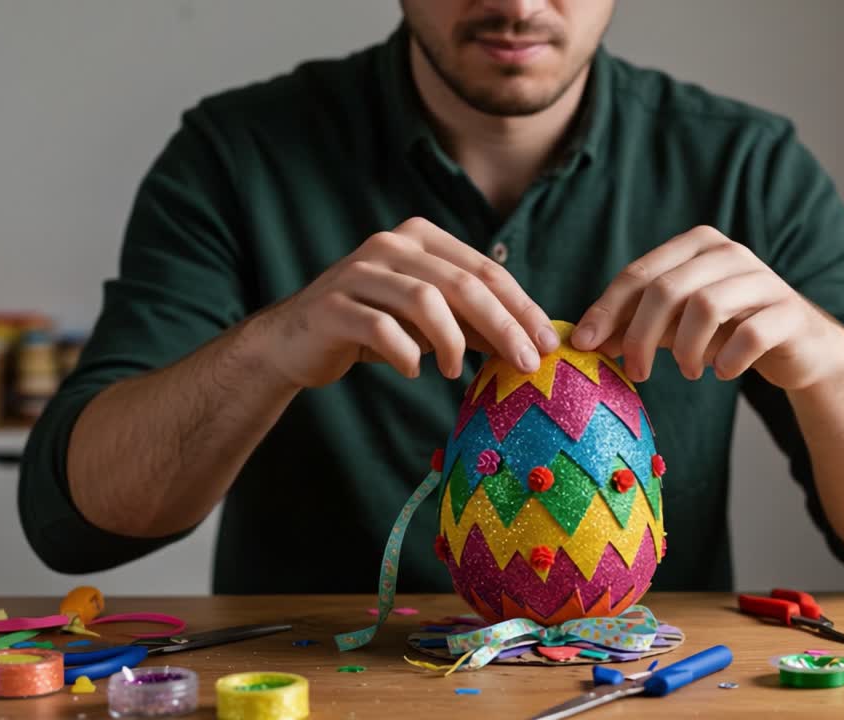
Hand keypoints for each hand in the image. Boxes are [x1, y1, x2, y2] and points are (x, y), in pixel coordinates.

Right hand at [259, 217, 559, 388]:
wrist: (295, 341)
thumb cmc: (372, 328)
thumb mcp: (429, 322)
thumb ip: (472, 322)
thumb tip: (531, 343)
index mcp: (419, 238)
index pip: (484, 270)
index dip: (520, 307)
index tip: (548, 343)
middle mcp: (390, 245)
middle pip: (462, 284)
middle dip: (502, 326)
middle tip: (525, 363)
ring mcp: (359, 272)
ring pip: (425, 300)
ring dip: (452, 341)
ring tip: (457, 372)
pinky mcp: (333, 305)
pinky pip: (381, 327)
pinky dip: (405, 352)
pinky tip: (415, 370)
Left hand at [570, 225, 843, 389]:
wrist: (798, 347)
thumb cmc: (727, 331)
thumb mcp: (674, 326)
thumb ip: (635, 326)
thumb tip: (586, 340)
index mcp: (696, 245)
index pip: (639, 273)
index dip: (606, 310)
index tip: (584, 344)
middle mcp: (729, 253)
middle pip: (667, 289)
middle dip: (640, 335)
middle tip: (636, 372)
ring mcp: (763, 279)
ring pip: (706, 306)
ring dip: (685, 349)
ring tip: (685, 372)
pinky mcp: (789, 312)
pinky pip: (750, 335)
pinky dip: (727, 360)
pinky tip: (722, 372)